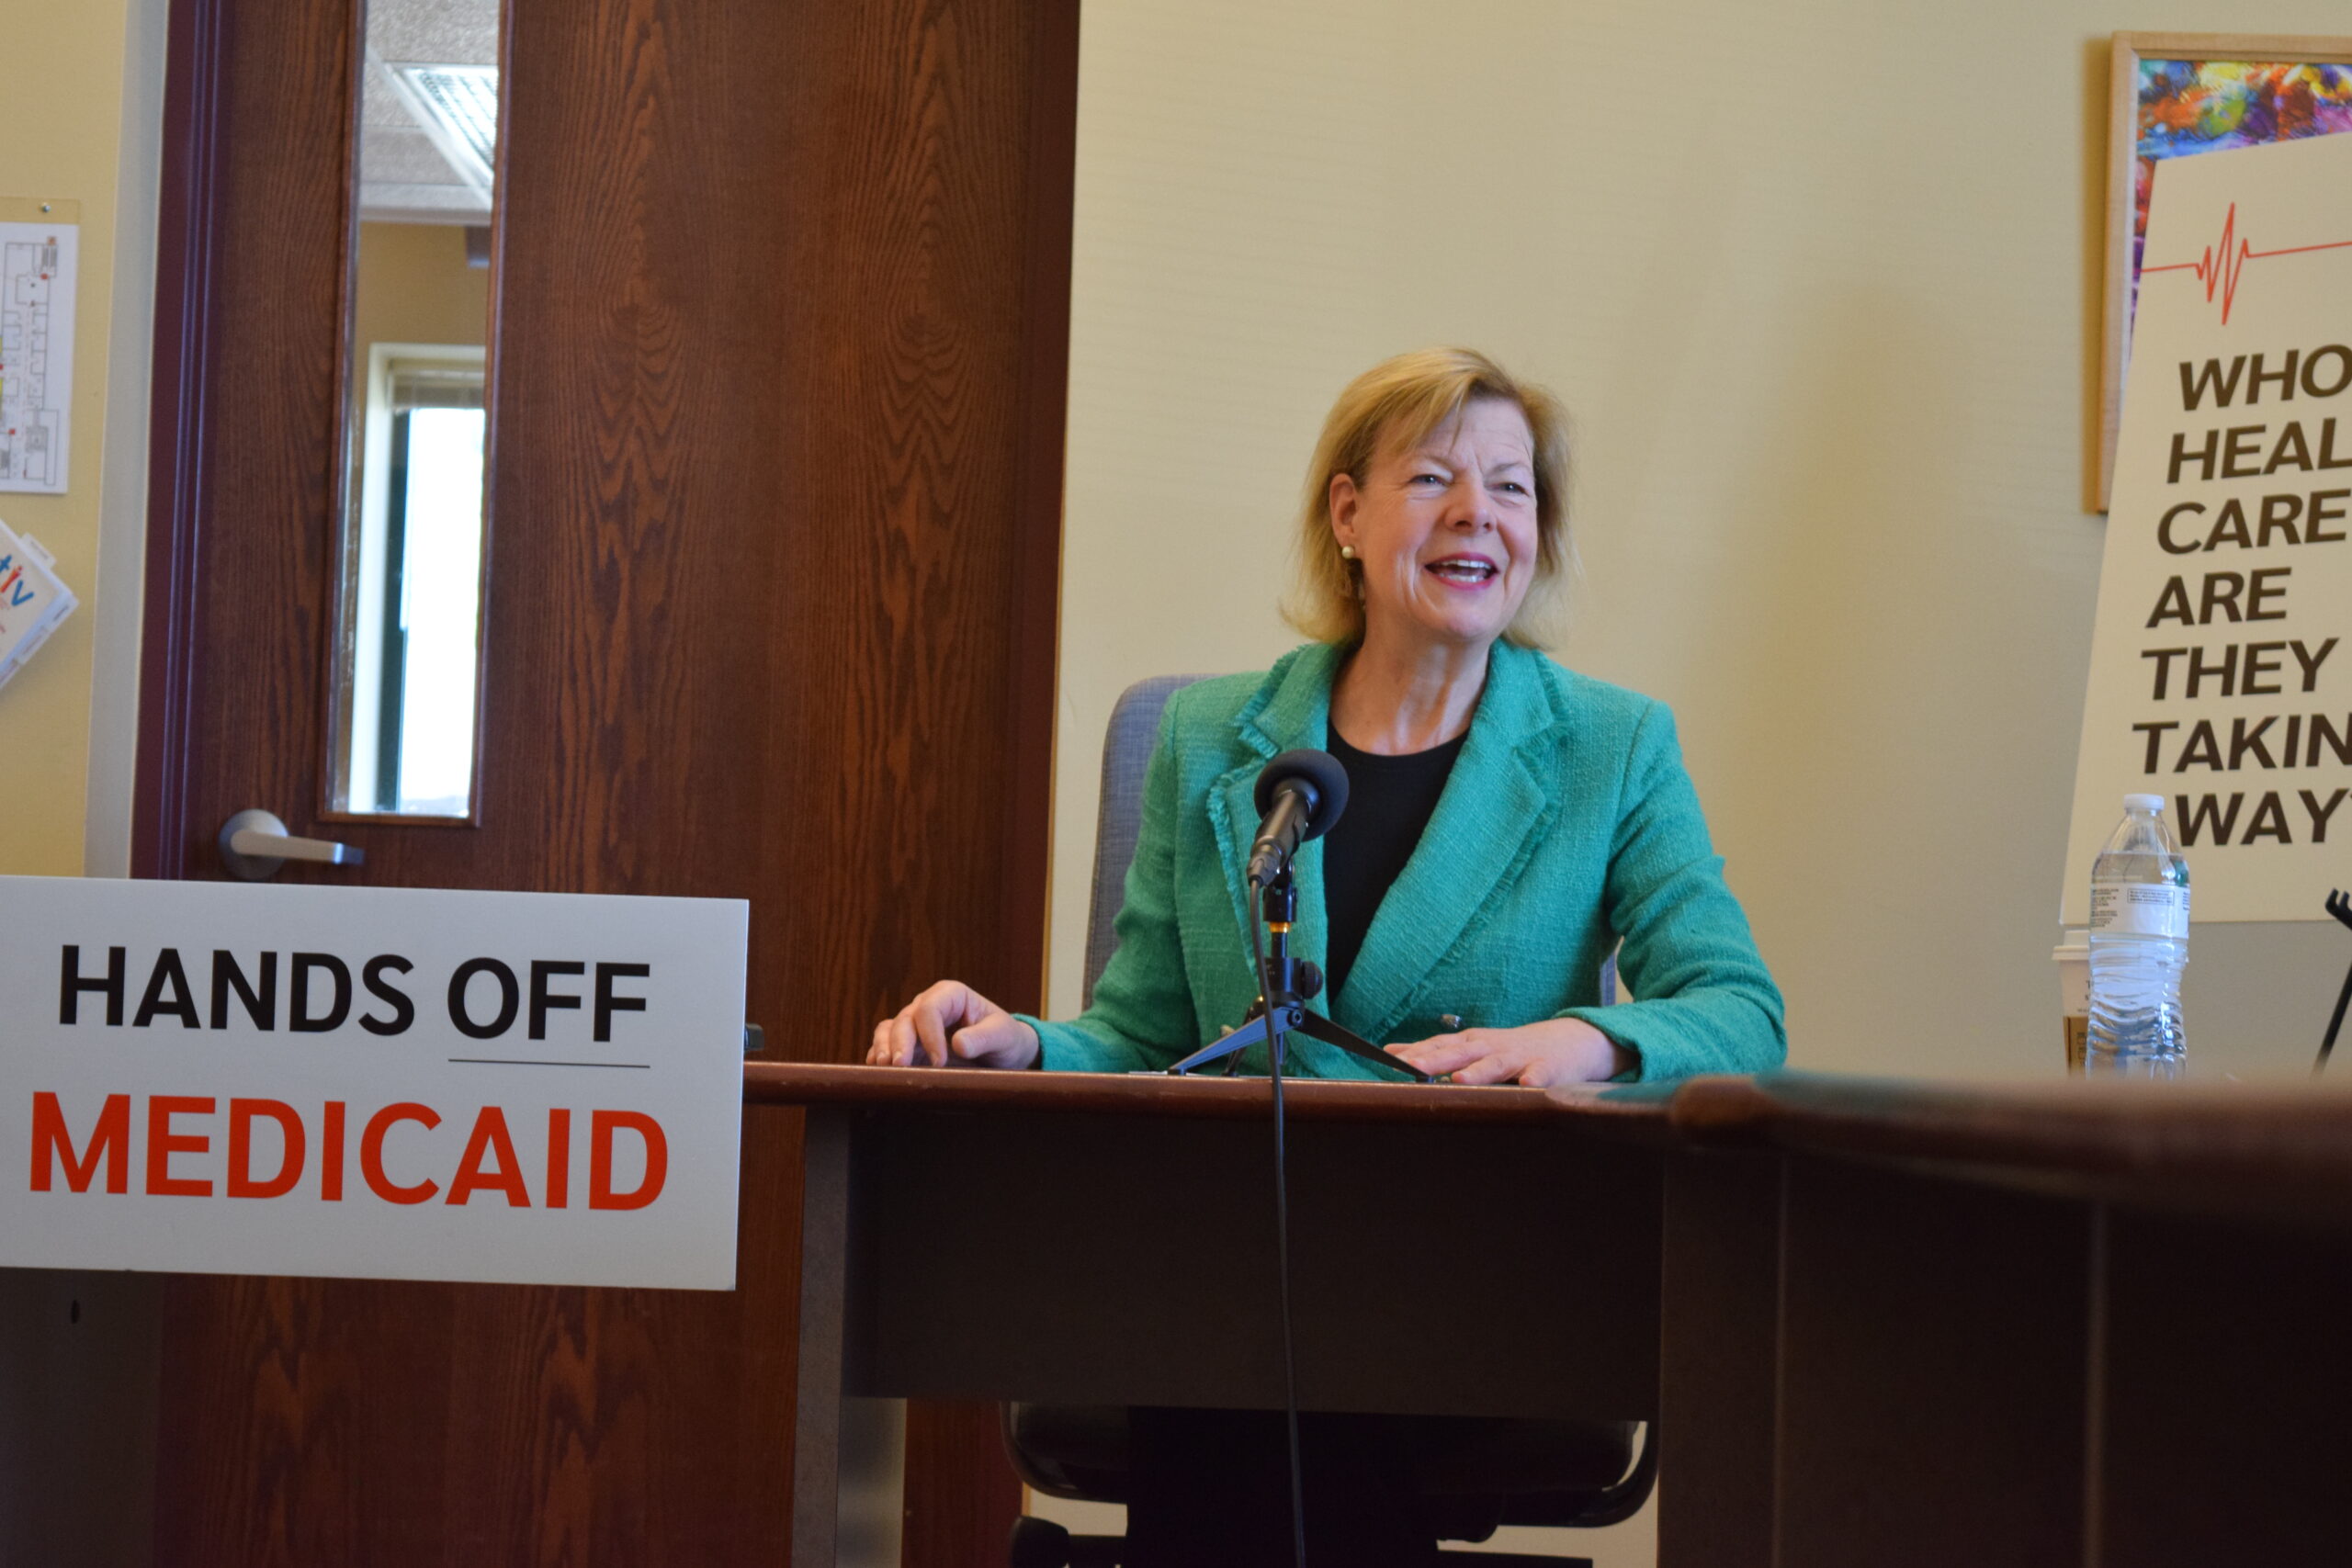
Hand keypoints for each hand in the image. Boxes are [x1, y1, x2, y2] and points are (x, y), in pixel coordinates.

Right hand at [868, 980, 1040, 1068]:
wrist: (1002, 1053)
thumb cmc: (1005, 1038)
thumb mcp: (1004, 1036)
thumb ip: (984, 1038)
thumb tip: (958, 1044)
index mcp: (951, 995)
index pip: (930, 1009)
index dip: (930, 1034)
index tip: (940, 1061)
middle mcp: (928, 1006)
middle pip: (906, 1019)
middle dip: (901, 1042)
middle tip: (901, 1066)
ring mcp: (916, 1025)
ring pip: (890, 1029)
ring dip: (884, 1047)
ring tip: (884, 1067)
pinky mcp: (909, 1045)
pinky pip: (886, 1044)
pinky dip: (880, 1055)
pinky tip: (878, 1071)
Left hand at [1384, 1017, 1632, 1086]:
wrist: (1572, 1042)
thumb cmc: (1515, 1049)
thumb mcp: (1475, 1046)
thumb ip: (1438, 1050)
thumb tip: (1394, 1051)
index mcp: (1473, 1043)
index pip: (1438, 1046)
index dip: (1415, 1053)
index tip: (1388, 1060)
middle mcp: (1492, 1047)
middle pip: (1460, 1052)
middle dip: (1436, 1059)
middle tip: (1412, 1067)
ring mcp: (1521, 1057)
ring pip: (1497, 1064)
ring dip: (1479, 1071)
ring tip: (1460, 1080)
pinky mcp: (1550, 1068)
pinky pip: (1541, 1075)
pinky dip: (1534, 1079)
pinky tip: (1527, 1085)